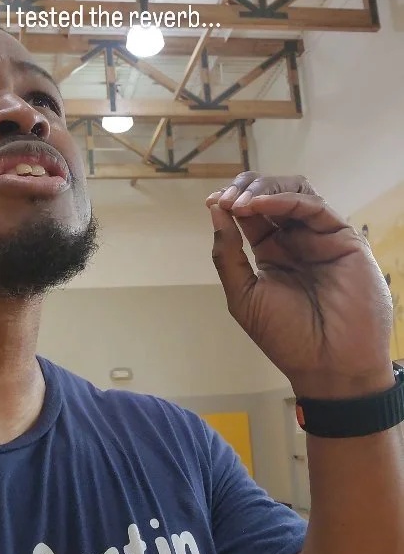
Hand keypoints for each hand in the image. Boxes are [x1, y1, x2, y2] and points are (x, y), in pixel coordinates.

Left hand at [207, 173, 393, 398]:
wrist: (328, 365)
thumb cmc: (286, 338)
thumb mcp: (244, 296)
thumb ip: (228, 255)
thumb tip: (215, 211)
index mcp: (272, 252)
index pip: (251, 214)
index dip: (230, 202)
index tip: (211, 202)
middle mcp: (296, 240)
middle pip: (272, 195)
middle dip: (245, 188)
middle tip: (225, 199)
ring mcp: (319, 237)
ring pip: (295, 191)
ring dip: (264, 188)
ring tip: (241, 201)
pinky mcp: (343, 239)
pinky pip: (314, 207)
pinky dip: (285, 199)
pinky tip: (261, 205)